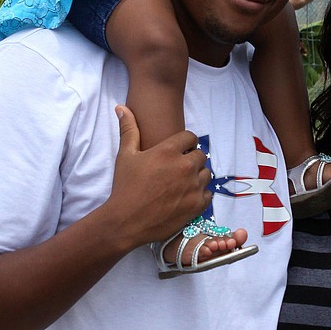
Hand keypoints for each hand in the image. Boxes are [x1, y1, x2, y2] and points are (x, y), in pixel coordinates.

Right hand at [108, 105, 211, 247]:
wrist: (127, 221)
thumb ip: (129, 130)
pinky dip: (200, 194)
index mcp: (168, 151)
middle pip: (201, 156)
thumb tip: (122, 108)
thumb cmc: (125, 187)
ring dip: (198, 176)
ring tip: (183, 183)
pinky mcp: (197, 205)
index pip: (191, 137)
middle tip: (179, 168)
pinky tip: (187, 196)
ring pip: (206, 174)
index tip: (179, 150)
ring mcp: (193, 187)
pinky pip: (208, 194)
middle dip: (192, 159)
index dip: (185, 142)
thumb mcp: (125, 156)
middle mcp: (185, 167)